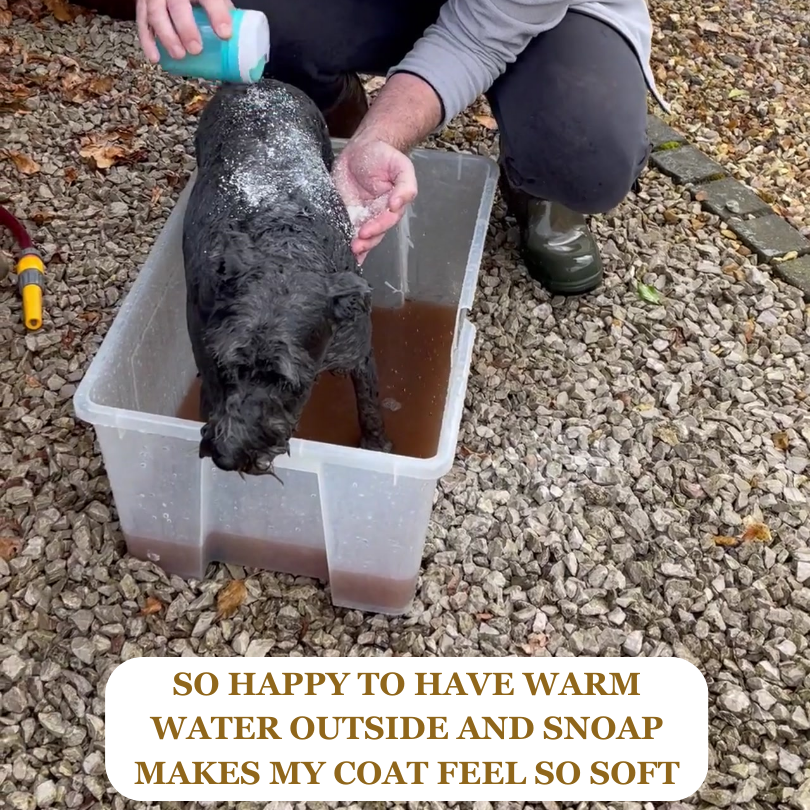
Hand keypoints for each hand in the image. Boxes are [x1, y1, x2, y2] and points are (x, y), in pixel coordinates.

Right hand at [137, 0, 233, 63]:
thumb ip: (222, 9)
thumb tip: (235, 39)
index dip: (217, 14)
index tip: (225, 33)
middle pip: (177, 6)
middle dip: (186, 28)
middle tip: (195, 49)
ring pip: (155, 14)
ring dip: (166, 37)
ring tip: (179, 55)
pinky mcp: (143, 4)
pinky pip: (142, 22)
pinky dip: (147, 41)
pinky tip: (155, 58)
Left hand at [332, 136, 416, 264]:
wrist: (362, 148)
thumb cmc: (383, 156)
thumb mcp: (400, 165)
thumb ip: (405, 185)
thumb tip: (397, 204)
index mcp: (392, 205)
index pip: (386, 221)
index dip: (377, 227)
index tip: (365, 231)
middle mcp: (378, 214)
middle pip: (374, 234)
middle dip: (365, 243)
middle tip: (355, 246)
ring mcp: (362, 215)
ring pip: (362, 236)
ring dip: (357, 246)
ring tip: (349, 251)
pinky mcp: (347, 213)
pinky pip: (346, 229)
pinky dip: (343, 241)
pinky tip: (339, 252)